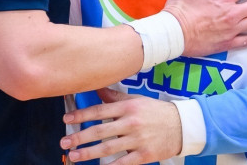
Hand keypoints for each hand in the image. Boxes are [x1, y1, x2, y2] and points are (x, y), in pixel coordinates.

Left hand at [61, 88, 181, 163]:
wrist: (182, 126)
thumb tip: (97, 88)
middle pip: (100, 131)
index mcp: (128, 107)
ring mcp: (137, 140)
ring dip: (88, 153)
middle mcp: (131, 123)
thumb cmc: (156, 111)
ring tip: (74, 156)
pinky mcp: (144, 155)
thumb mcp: (137, 100)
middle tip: (64, 142)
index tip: (66, 120)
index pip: (99, 111)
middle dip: (79, 137)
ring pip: (108, 149)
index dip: (81, 115)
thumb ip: (115, 98)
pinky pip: (123, 163)